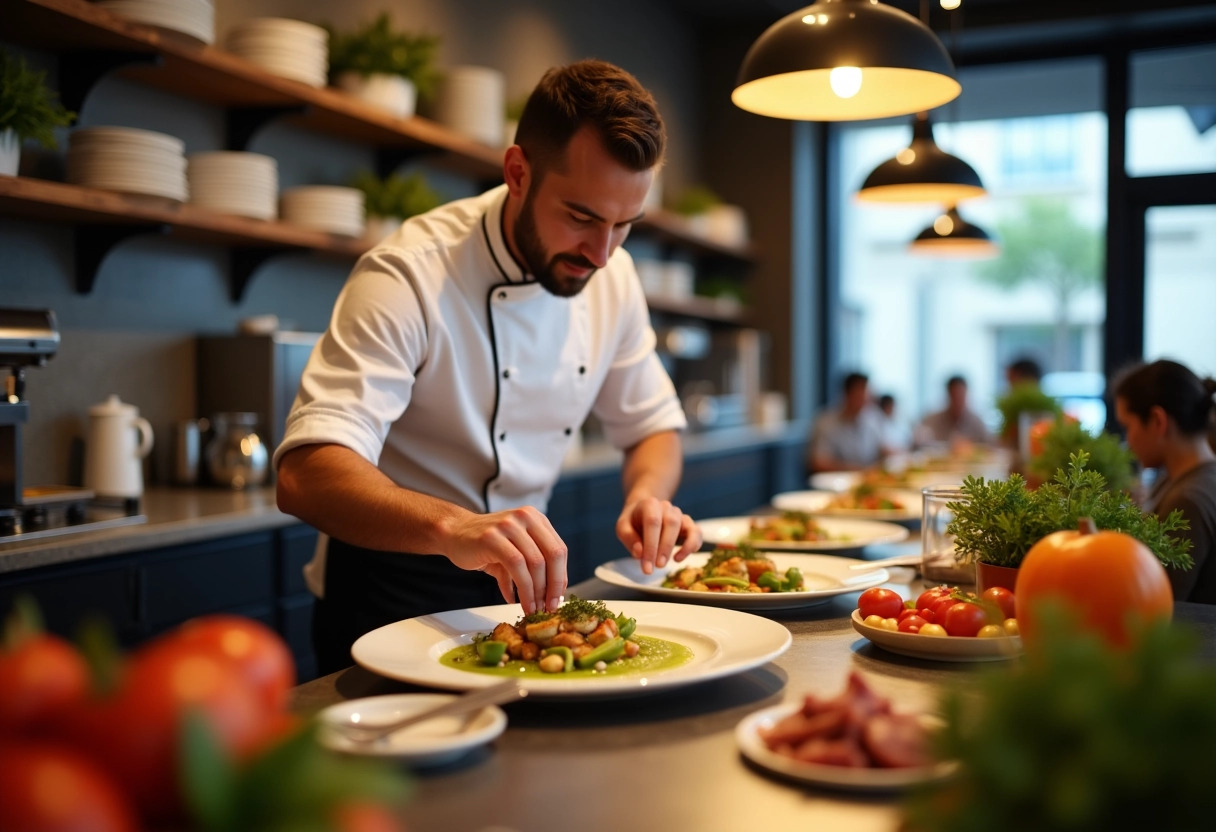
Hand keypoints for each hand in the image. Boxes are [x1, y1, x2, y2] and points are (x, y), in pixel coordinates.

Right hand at [445, 507, 567, 614]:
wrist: (453, 532)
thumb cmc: (486, 545)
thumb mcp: (515, 551)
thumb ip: (533, 568)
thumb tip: (551, 598)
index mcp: (536, 519)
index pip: (559, 550)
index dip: (561, 577)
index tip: (558, 599)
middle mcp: (526, 517)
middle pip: (552, 555)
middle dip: (553, 586)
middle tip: (549, 607)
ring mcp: (509, 525)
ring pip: (535, 563)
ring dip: (536, 592)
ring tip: (533, 609)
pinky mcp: (493, 537)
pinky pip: (516, 567)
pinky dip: (521, 589)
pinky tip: (517, 602)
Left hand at [616, 497, 700, 575]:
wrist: (643, 512)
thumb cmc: (633, 522)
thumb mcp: (622, 527)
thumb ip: (628, 537)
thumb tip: (639, 552)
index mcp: (650, 504)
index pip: (653, 522)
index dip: (651, 545)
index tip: (647, 567)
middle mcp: (667, 507)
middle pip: (671, 523)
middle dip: (665, 548)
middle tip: (656, 567)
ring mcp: (679, 515)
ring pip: (687, 527)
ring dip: (679, 548)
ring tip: (665, 564)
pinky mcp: (688, 525)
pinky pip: (697, 533)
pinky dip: (692, 546)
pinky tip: (678, 558)